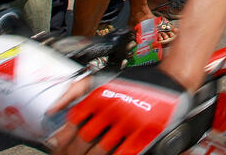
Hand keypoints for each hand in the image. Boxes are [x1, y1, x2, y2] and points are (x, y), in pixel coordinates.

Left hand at [48, 66, 191, 154]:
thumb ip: (75, 90)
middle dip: (76, 151)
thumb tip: (53, 110)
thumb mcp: (103, 78)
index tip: (61, 144)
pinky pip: (123, 153)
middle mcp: (113, 108)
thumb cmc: (137, 80)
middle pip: (84, 140)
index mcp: (100, 95)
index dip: (64, 137)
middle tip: (74, 154)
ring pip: (102, 149)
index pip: (72, 123)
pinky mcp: (145, 133)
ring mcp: (129, 122)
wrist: (172, 79)